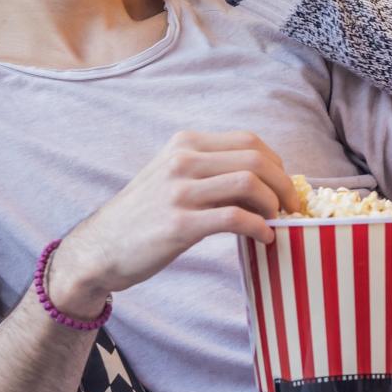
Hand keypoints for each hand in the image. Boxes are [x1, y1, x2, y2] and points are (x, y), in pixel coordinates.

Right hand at [49, 131, 297, 314]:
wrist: (99, 249)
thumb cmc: (143, 216)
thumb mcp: (172, 176)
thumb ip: (210, 171)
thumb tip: (264, 182)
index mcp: (185, 144)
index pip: (249, 141)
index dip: (277, 164)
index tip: (284, 186)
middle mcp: (182, 160)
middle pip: (256, 160)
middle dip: (284, 184)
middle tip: (292, 207)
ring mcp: (179, 191)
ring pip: (250, 184)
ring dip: (274, 205)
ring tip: (278, 222)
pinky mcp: (179, 224)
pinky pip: (236, 219)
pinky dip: (260, 228)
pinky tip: (264, 238)